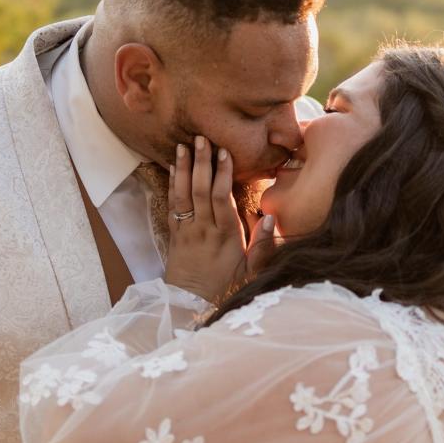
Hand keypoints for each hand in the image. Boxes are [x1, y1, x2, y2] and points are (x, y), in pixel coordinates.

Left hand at [164, 135, 275, 302]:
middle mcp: (204, 229)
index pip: (221, 198)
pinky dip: (172, 184)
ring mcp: (187, 230)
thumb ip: (262, 245)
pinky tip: (172, 167)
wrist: (192, 304)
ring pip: (183, 195)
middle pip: (200, 190)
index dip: (222, 173)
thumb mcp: (252, 271)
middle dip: (201, 163)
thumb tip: (271, 218)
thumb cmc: (226, 286)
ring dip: (183, 169)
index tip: (224, 152)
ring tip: (183, 146)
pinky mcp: (175, 234)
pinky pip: (172, 205)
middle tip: (201, 138)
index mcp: (225, 236)